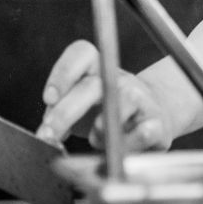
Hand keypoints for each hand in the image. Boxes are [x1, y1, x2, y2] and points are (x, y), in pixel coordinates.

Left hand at [36, 40, 174, 150]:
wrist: (152, 121)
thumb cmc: (107, 114)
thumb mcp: (79, 108)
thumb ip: (59, 115)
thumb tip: (44, 133)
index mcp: (97, 68)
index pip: (81, 54)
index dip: (63, 73)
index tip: (48, 98)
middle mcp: (120, 79)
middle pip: (91, 86)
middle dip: (65, 113)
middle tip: (50, 134)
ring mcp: (141, 98)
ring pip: (118, 106)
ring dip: (100, 130)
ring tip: (96, 140)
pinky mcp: (158, 124)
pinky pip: (141, 134)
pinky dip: (125, 146)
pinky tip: (119, 150)